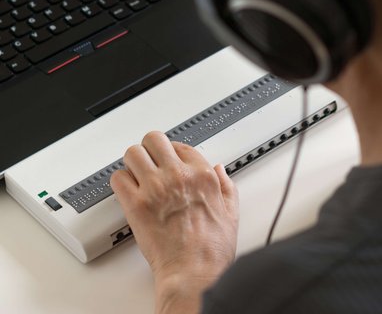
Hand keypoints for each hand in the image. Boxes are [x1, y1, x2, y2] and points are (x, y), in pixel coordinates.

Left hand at [110, 132, 238, 313]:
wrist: (194, 274)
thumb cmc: (212, 249)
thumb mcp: (231, 212)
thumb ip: (226, 185)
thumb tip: (220, 170)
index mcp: (202, 175)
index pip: (181, 145)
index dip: (172, 151)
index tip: (168, 159)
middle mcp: (178, 176)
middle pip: (154, 140)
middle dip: (150, 148)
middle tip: (149, 160)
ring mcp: (156, 188)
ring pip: (133, 154)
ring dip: (133, 162)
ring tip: (136, 173)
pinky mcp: (136, 205)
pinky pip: (118, 179)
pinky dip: (120, 182)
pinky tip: (128, 191)